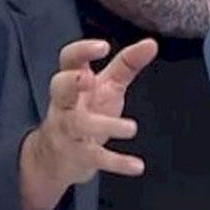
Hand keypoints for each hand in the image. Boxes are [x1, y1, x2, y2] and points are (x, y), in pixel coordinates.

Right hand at [19, 38, 157, 209]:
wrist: (58, 156)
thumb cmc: (86, 110)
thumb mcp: (107, 85)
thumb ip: (127, 64)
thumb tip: (151, 43)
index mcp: (73, 81)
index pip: (70, 59)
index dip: (82, 51)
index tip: (102, 46)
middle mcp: (65, 103)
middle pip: (60, 87)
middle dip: (71, 82)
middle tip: (88, 79)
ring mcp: (68, 129)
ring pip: (79, 124)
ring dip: (106, 125)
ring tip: (132, 128)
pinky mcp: (77, 155)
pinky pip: (96, 158)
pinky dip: (117, 162)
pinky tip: (137, 166)